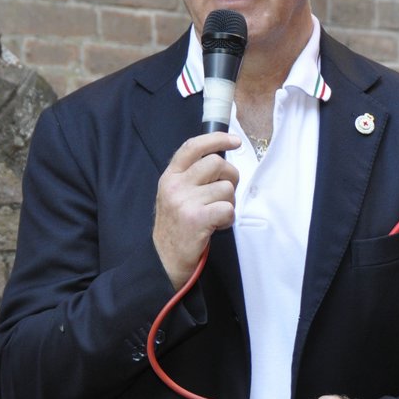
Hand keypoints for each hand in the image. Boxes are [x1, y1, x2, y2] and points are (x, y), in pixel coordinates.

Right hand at [152, 133, 239, 288]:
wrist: (164, 259)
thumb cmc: (177, 227)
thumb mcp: (175, 195)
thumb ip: (192, 176)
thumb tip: (221, 159)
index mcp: (170, 176)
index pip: (193, 147)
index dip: (216, 139)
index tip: (235, 141)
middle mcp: (175, 185)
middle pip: (217, 164)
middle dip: (230, 178)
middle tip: (224, 195)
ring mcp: (184, 201)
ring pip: (226, 188)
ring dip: (229, 203)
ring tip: (216, 215)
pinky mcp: (196, 218)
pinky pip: (227, 208)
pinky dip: (228, 218)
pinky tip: (217, 226)